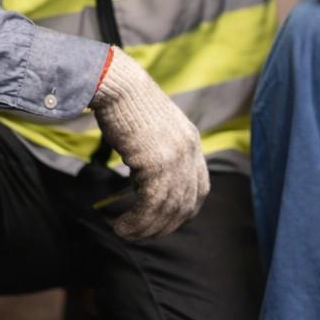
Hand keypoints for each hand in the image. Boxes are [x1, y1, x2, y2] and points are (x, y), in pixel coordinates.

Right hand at [90, 47, 209, 240]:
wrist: (118, 85)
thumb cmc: (127, 107)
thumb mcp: (154, 132)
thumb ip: (160, 155)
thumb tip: (145, 183)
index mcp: (192, 142)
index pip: (201, 187)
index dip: (185, 210)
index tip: (167, 222)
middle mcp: (190, 151)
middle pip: (185, 203)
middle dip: (164, 226)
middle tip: (142, 234)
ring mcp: (176, 157)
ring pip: (166, 208)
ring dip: (144, 228)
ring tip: (124, 232)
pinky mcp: (157, 162)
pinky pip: (150, 205)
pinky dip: (136, 221)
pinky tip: (121, 225)